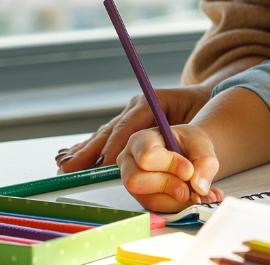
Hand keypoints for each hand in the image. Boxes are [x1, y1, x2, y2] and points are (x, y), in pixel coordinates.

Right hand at [56, 83, 214, 171]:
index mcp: (150, 101)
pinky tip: (73, 156)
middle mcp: (135, 107)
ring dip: (85, 150)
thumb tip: (192, 174)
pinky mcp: (127, 125)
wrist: (204, 94)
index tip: (105, 162)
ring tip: (65, 163)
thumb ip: (197, 149)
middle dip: (90, 151)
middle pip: (110, 131)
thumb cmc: (203, 107)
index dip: (116, 145)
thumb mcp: (202, 120)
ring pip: (104, 134)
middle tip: (71, 166)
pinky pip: (106, 138)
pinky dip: (90, 148)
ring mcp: (129, 115)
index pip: (129, 126)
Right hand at [118, 125, 222, 212]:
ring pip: (149, 199)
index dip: (169, 165)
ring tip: (199, 194)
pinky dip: (181, 207)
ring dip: (178, 200)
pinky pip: (159, 210)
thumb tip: (199, 187)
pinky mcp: (144, 200)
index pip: (146, 155)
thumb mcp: (200, 144)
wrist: (188, 153)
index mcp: (141, 141)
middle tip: (189, 187)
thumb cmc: (187, 144)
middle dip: (168, 186)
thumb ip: (204, 161)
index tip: (189, 170)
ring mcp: (135, 184)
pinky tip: (195, 198)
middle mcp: (130, 163)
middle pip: (137, 180)